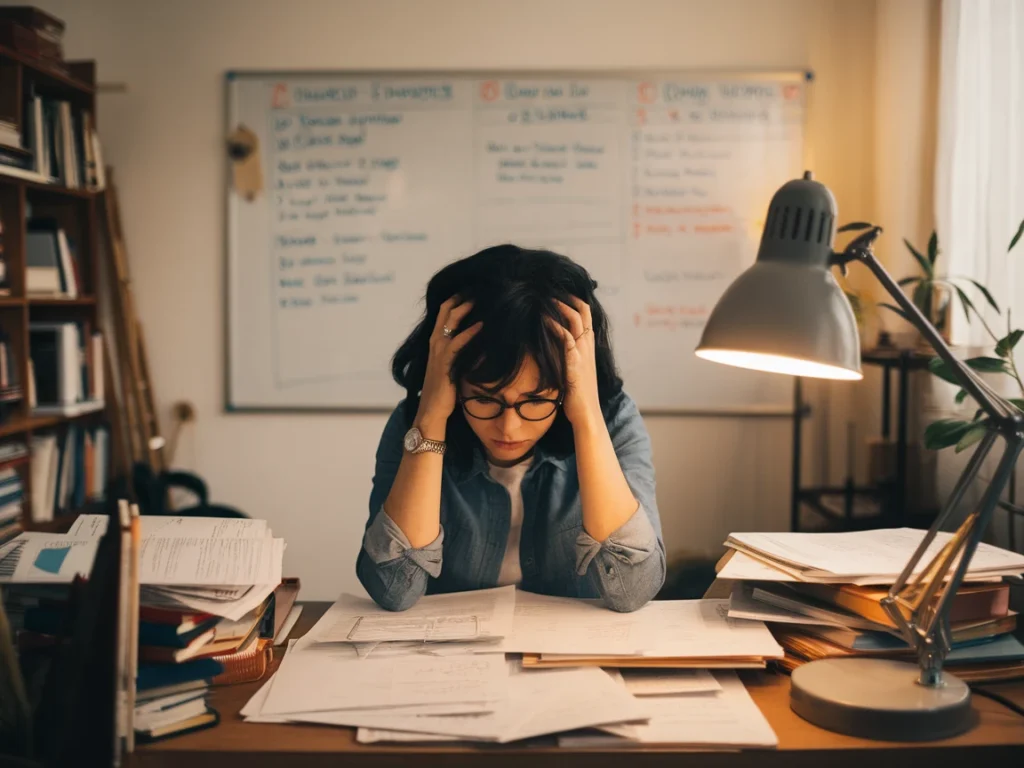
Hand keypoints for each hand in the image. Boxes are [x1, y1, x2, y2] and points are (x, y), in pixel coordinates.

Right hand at [416, 297, 480, 435]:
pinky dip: (471, 332)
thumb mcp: (452, 365)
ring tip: (482, 297)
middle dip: (462, 296)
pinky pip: (458, 342)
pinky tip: (483, 325)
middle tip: (480, 286)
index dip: (458, 298)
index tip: (474, 289)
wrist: (432, 410)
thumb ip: (460, 352)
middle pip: (447, 309)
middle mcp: (436, 342)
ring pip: (451, 320)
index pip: (445, 311)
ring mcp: (439, 351)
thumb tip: (480, 344)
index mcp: (436, 341)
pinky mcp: (445, 362)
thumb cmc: (445, 390)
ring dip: (466, 307)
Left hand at [552, 297, 601, 428]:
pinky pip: (565, 337)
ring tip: (545, 298)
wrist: (586, 414)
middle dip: (566, 297)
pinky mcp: (574, 361)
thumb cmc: (578, 396)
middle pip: (583, 311)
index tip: (558, 294)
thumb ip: (569, 357)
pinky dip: (554, 325)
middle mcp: (588, 346)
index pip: (586, 315)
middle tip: (549, 290)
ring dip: (559, 306)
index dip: (574, 301)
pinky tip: (542, 319)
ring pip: (575, 319)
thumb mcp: (575, 371)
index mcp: (588, 347)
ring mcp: (582, 353)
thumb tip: (555, 349)